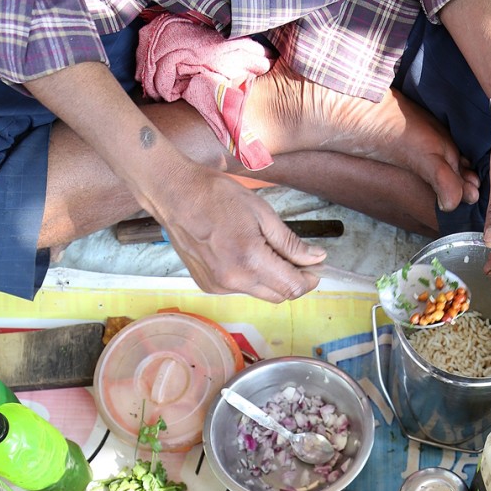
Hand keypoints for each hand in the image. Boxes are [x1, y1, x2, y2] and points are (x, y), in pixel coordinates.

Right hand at [155, 165, 326, 301]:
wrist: (174, 195)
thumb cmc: (217, 196)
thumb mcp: (262, 212)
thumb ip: (290, 242)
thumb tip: (317, 258)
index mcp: (251, 261)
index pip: (293, 287)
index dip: (309, 279)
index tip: (315, 266)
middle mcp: (235, 281)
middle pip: (279, 296)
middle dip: (292, 280)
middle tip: (297, 258)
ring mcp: (219, 286)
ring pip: (260, 293)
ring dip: (270, 279)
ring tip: (263, 249)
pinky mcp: (208, 286)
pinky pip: (240, 289)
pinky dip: (249, 277)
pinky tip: (241, 253)